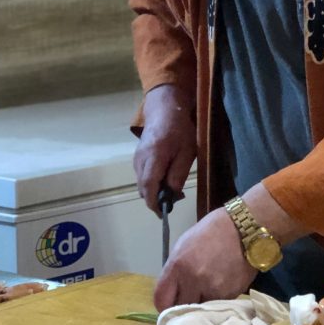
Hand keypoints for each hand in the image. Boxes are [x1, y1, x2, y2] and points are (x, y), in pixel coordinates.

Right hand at [134, 84, 196, 213]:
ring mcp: (136, 159)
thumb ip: (178, 173)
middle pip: (143, 188)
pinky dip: (151, 182)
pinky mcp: (137, 158)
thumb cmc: (180, 130)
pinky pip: (142, 176)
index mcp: (154, 157)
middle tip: (174, 201)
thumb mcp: (187, 152)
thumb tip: (172, 195)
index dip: (153, 202)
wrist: (164, 111)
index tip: (163, 213)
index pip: (148, 186)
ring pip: (141, 183)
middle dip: (155, 199)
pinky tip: (164, 179)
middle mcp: (140, 160)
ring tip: (172, 189)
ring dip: (153, 191)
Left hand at [153, 207, 255, 310]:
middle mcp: (194, 281)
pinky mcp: (231, 294)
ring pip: (200, 309)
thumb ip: (175, 271)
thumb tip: (173, 290)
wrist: (245, 228)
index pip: (161, 300)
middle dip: (184, 304)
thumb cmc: (212, 231)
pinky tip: (222, 282)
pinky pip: (218, 304)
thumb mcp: (184, 245)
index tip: (170, 303)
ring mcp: (214, 290)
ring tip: (209, 287)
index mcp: (178, 266)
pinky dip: (217, 297)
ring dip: (202, 302)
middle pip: (181, 309)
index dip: (164, 304)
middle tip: (190, 295)